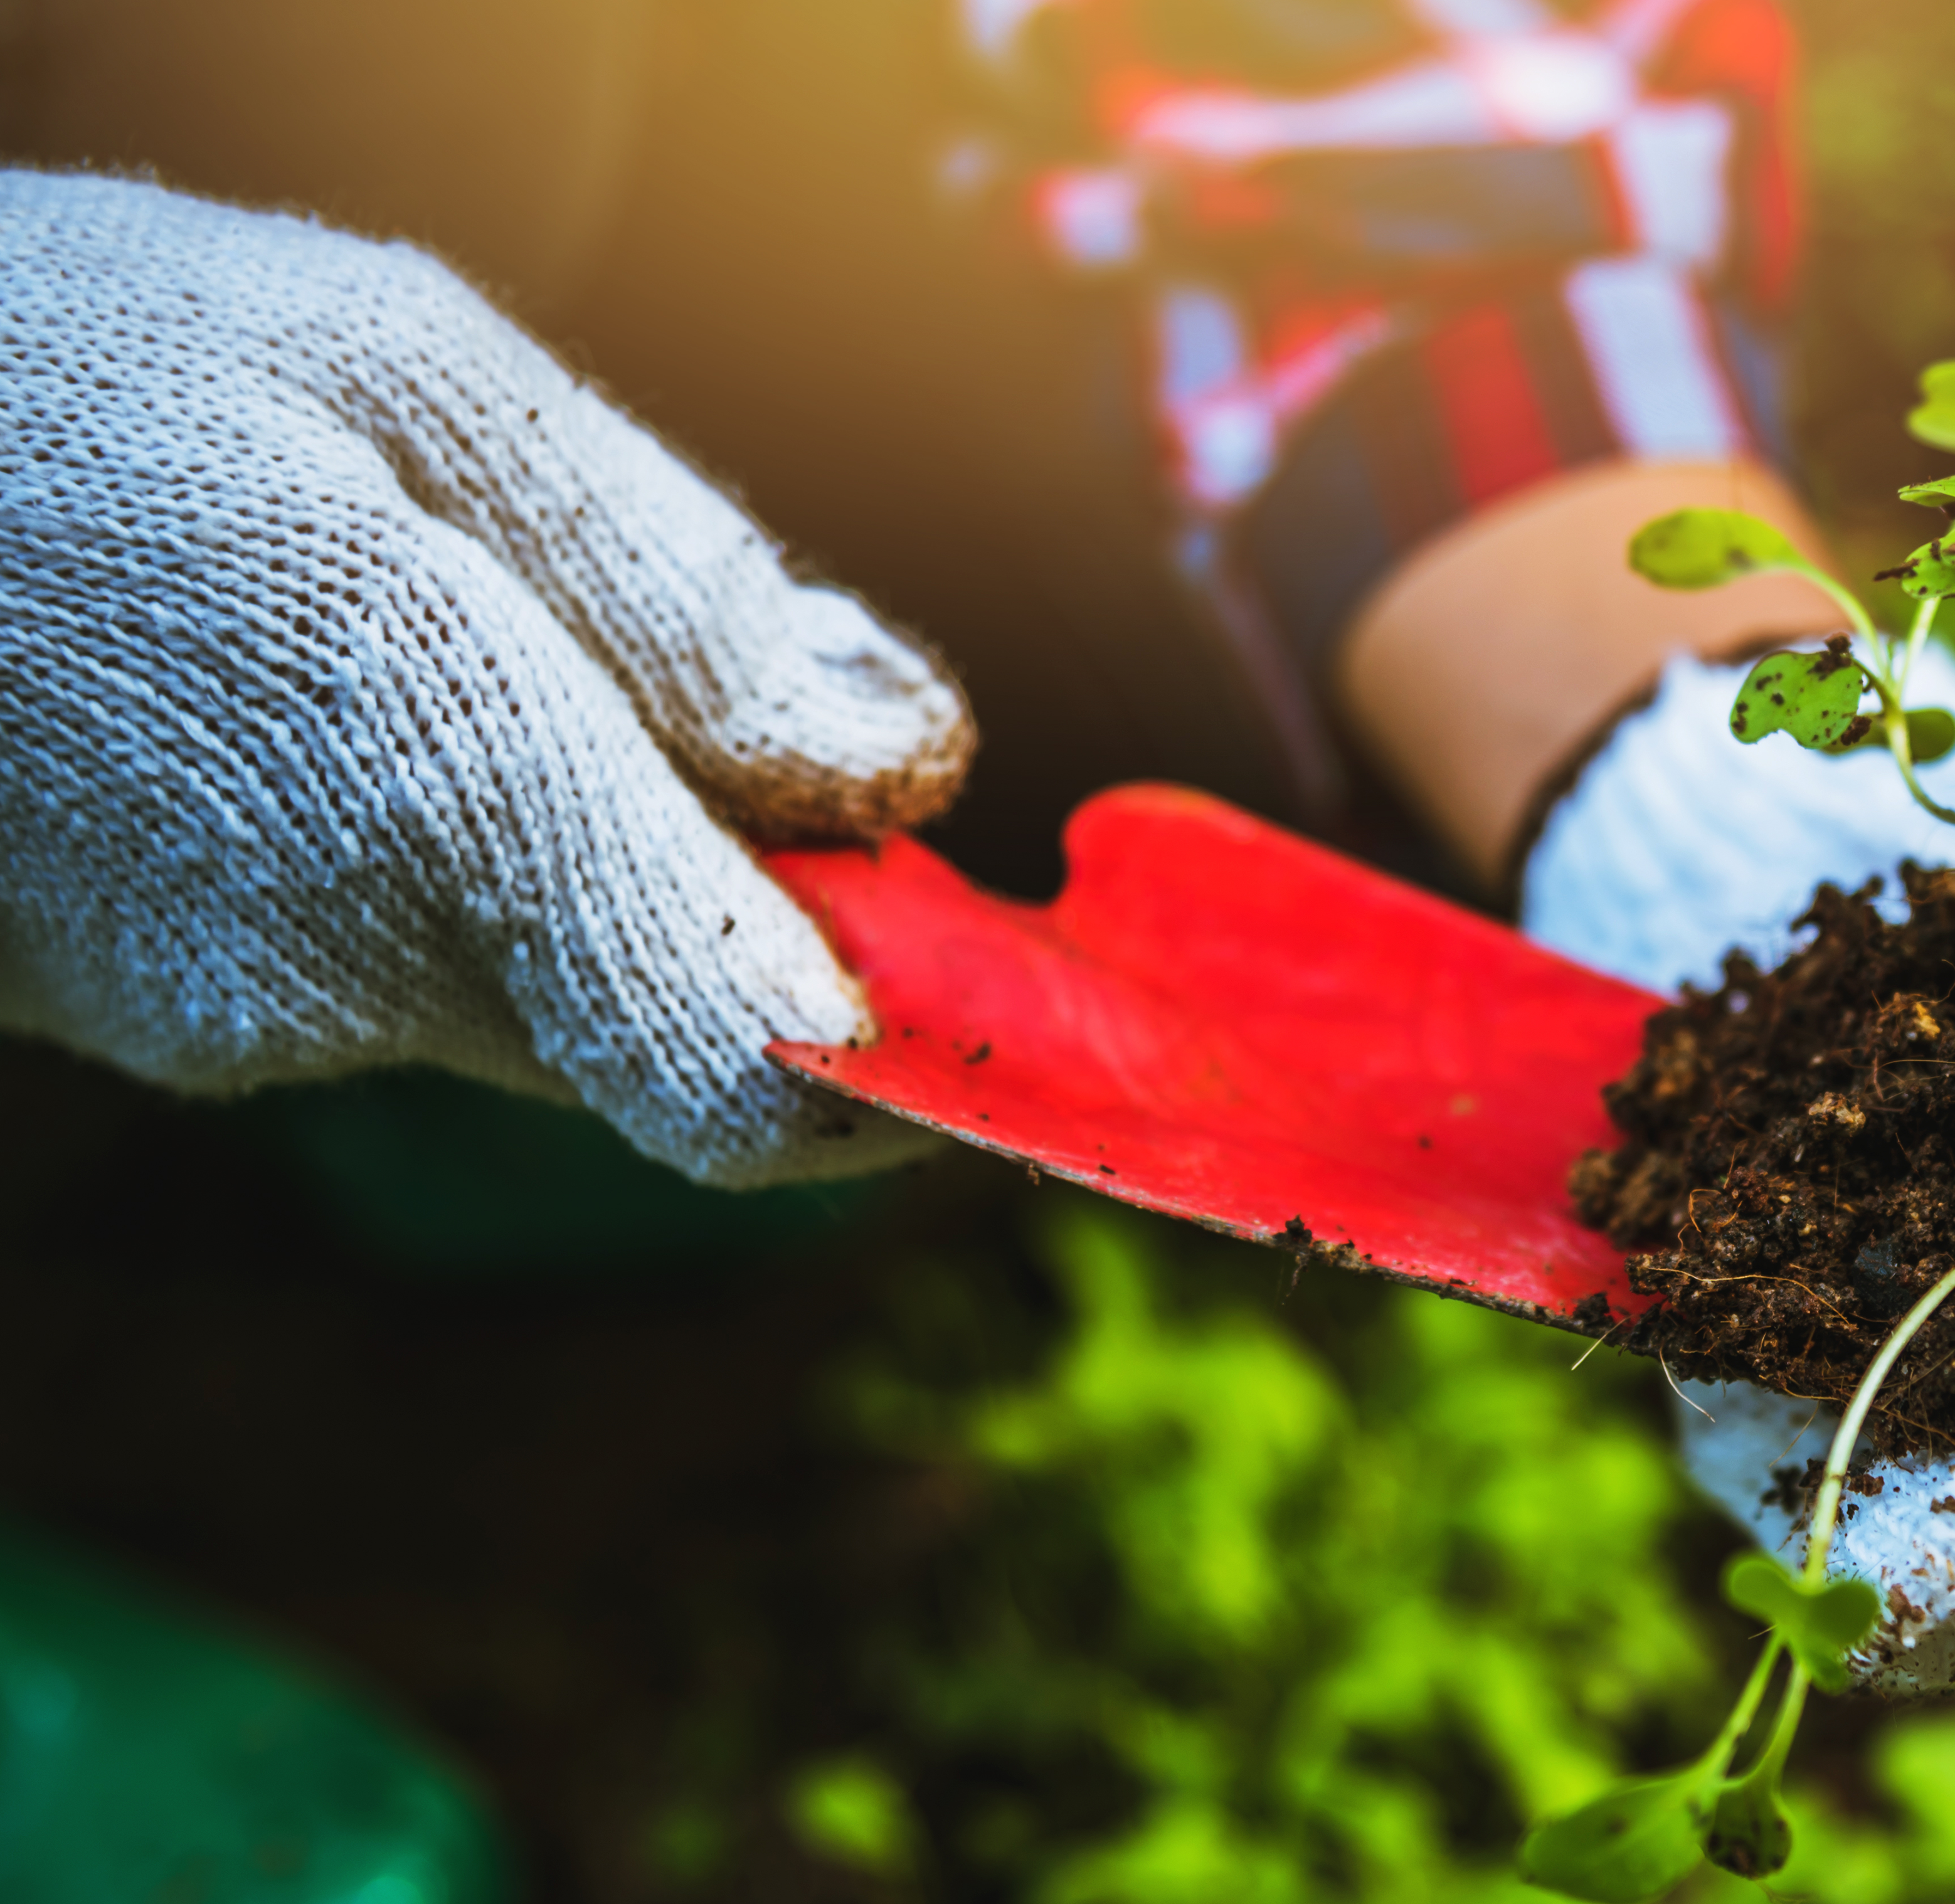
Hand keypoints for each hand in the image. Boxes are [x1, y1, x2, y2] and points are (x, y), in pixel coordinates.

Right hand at [1, 172, 971, 1185]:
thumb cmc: (84, 375)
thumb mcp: (405, 373)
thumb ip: (679, 588)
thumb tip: (910, 761)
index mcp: (435, 782)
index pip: (762, 1068)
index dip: (927, 1055)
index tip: (1003, 959)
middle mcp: (351, 961)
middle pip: (699, 1035)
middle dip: (791, 912)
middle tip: (775, 732)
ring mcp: (255, 1016)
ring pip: (568, 999)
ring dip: (631, 873)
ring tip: (527, 658)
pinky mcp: (188, 1019)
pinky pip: (428, 975)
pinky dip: (486, 872)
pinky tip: (383, 710)